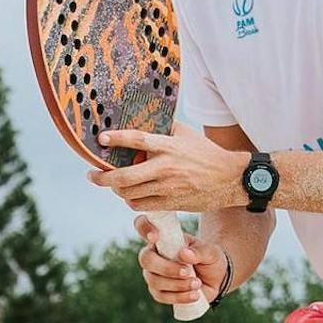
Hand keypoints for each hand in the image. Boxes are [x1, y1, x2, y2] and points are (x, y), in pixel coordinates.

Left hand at [93, 124, 244, 214]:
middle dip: (102, 178)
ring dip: (116, 190)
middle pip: (125, 176)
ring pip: (130, 193)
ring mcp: (167, 187)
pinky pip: (142, 205)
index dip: (117, 139)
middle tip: (92, 176)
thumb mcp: (187, 134)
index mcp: (168, 147)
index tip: (101, 139)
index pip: (138, 140)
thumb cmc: (207, 153)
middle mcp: (165, 168)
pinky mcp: (171, 203)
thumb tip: (145, 117)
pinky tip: (130, 195)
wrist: (230, 179)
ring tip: (112, 184)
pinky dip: (131, 200)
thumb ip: (165, 128)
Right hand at [135, 214, 214, 308]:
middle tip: (188, 271)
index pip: (143, 225)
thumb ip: (199, 251)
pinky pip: (162, 296)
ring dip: (177, 284)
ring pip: (154, 281)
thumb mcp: (211, 251)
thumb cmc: (210, 259)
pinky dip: (179, 297)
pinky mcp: (159, 292)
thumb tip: (183, 254)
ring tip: (197, 283)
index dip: (144, 228)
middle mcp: (153, 255)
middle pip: (146, 259)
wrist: (216, 279)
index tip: (155, 236)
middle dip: (166, 268)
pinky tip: (194, 295)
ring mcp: (153, 274)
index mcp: (163, 238)